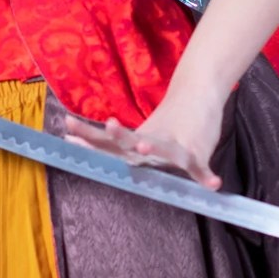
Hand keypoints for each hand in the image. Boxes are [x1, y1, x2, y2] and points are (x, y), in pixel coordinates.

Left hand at [64, 89, 226, 189]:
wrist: (198, 93)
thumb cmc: (164, 122)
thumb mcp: (136, 132)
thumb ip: (107, 143)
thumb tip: (67, 138)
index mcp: (135, 141)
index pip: (108, 142)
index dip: (90, 139)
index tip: (68, 134)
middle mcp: (152, 143)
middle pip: (131, 140)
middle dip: (119, 136)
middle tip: (109, 127)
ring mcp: (176, 146)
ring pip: (164, 148)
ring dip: (154, 147)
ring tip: (143, 146)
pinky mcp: (198, 153)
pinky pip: (201, 168)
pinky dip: (206, 176)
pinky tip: (212, 183)